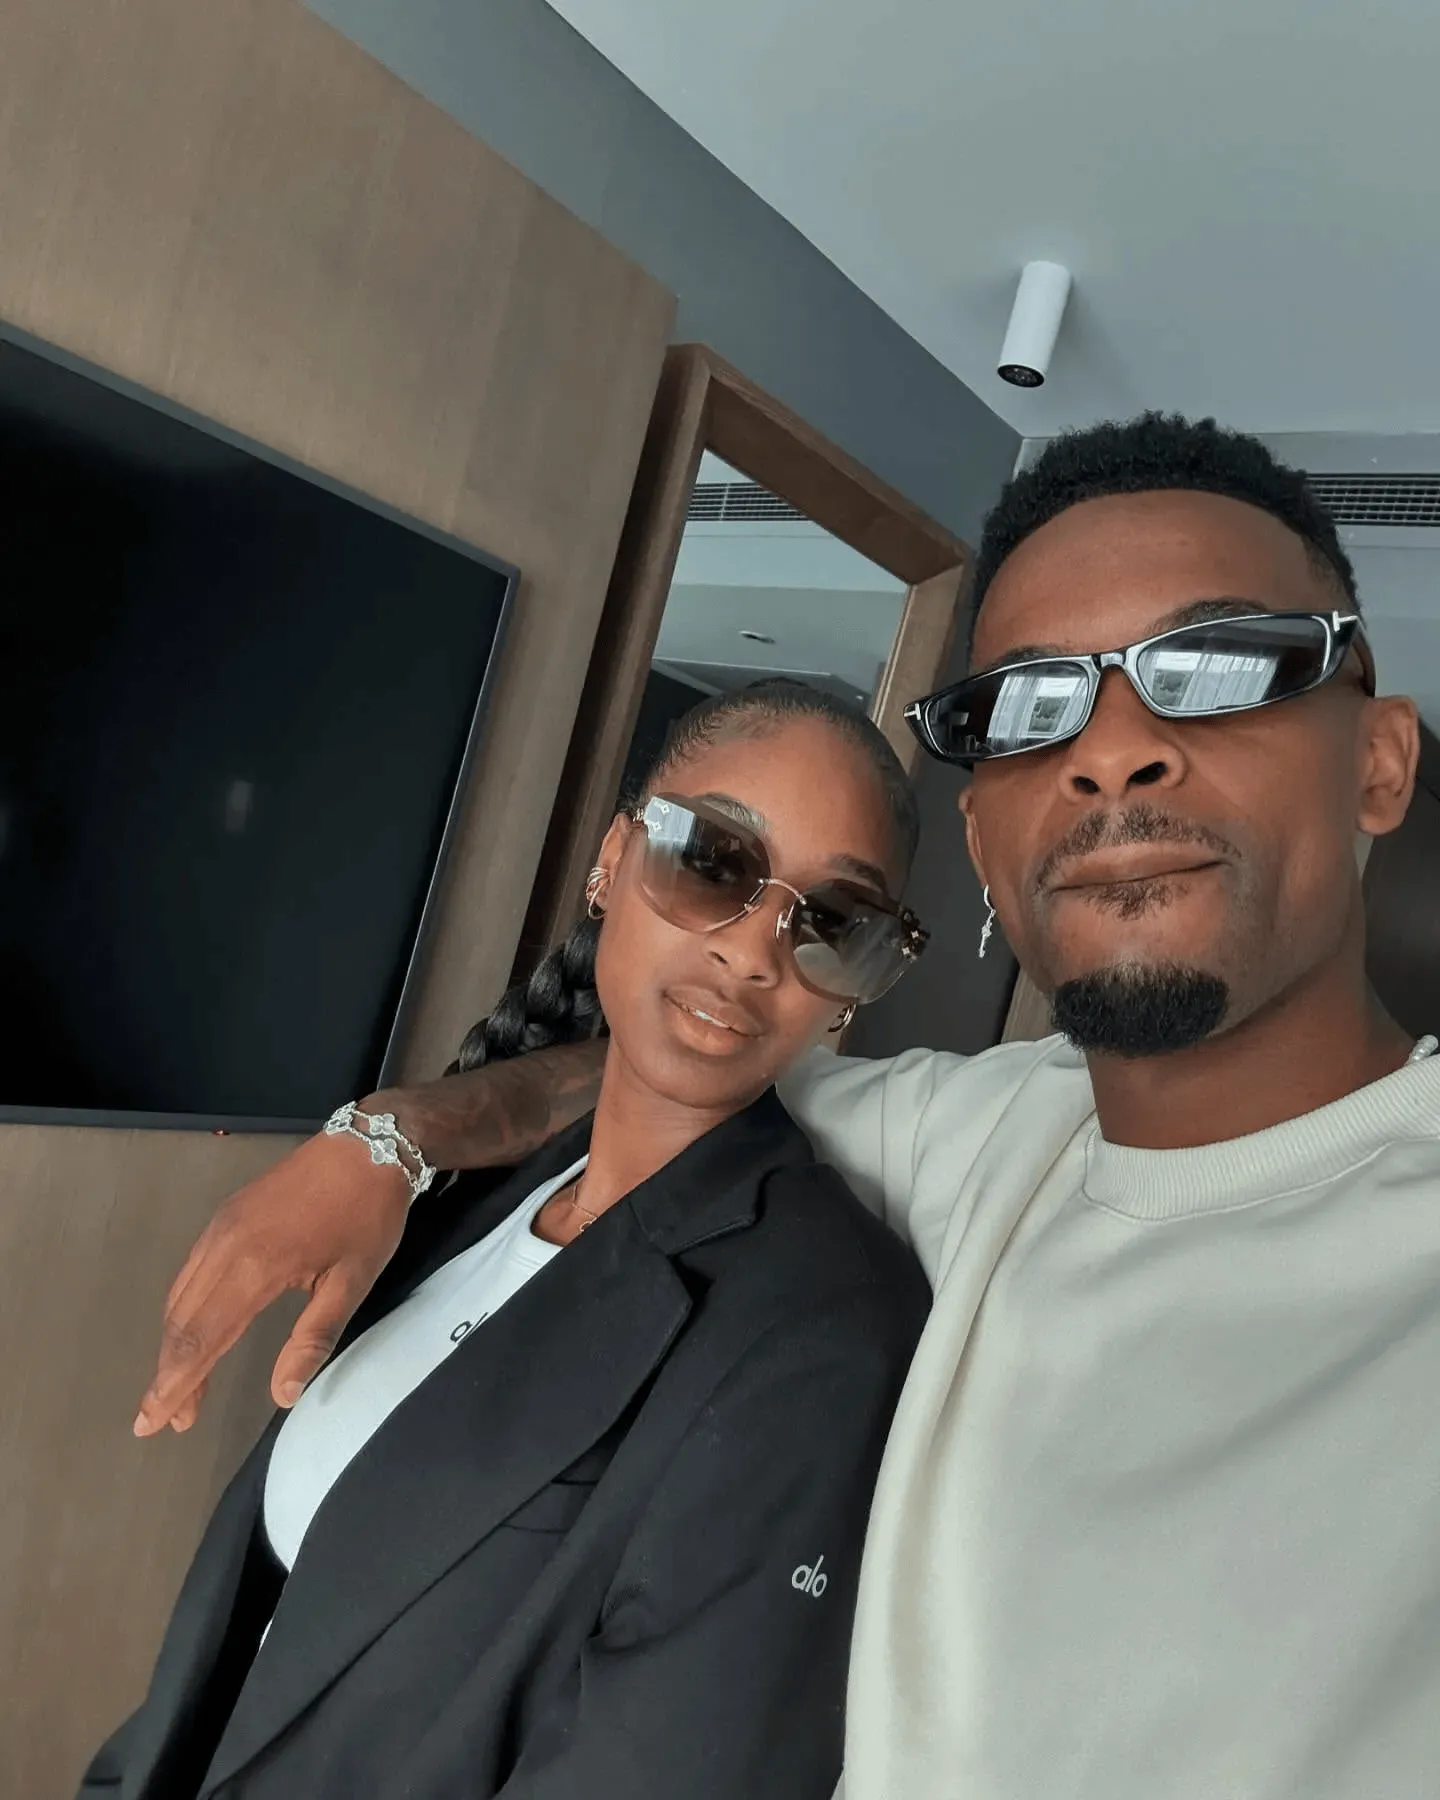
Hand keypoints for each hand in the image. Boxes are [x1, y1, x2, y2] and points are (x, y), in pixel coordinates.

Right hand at [133, 1131, 409, 1435]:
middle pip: (181, 1323)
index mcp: (255, 1268)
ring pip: (180, 1296)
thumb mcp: (353, 1282)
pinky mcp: (227, 1214)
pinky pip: (190, 1271)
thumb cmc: (367, 1214)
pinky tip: (193, 1328)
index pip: (201, 1340)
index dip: (175, 1386)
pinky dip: (183, 1309)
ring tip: (180, 1385)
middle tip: (166, 1419)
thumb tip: (283, 1394)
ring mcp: (222, 1226)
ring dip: (174, 1344)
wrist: (369, 1144)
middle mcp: (225, 1246)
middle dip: (169, 1374)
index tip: (153, 1422)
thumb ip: (313, 1339)